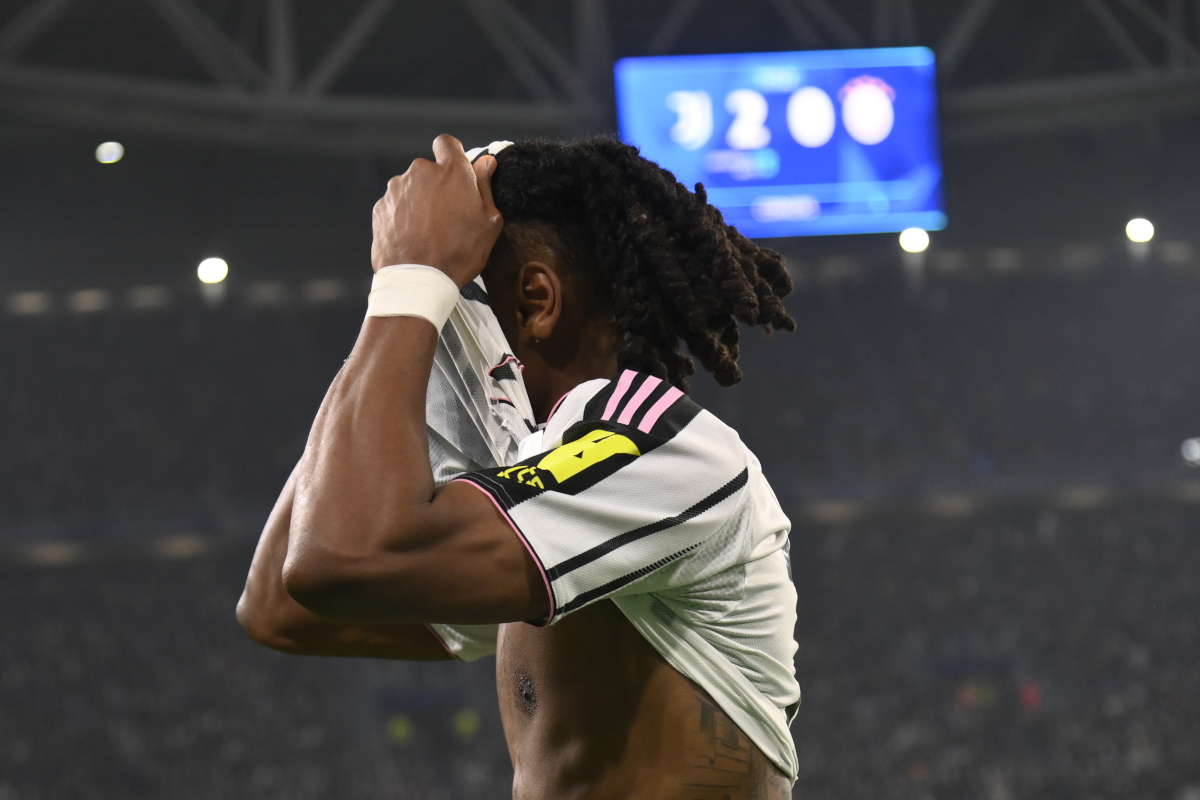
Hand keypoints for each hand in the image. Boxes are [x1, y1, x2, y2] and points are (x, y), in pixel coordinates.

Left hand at [370, 134, 503, 285]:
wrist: (418, 280)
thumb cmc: (457, 254)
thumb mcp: (489, 222)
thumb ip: (485, 186)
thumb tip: (486, 163)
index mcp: (451, 171)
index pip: (447, 143)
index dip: (452, 155)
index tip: (456, 172)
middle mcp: (421, 172)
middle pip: (429, 170)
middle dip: (437, 186)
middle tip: (448, 215)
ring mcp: (397, 189)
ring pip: (411, 188)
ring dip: (419, 202)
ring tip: (429, 231)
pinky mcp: (381, 207)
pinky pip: (396, 206)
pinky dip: (403, 217)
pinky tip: (413, 237)